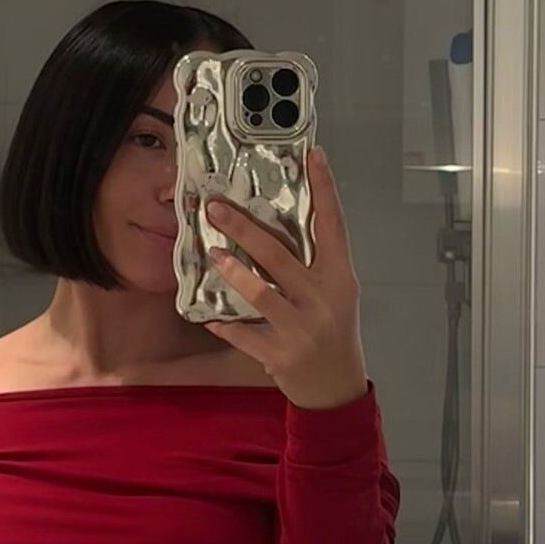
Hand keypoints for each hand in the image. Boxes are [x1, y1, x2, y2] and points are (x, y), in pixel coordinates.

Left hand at [203, 147, 368, 410]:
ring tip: (212, 254)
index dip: (324, 189)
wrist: (336, 387)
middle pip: (279, 255)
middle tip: (215, 208)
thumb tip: (280, 223)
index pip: (333, 225)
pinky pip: (244, 333)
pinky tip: (205, 314)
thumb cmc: (335, 332)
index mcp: (339, 278)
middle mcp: (322, 298)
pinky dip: (223, 324)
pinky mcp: (280, 353)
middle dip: (244, 229)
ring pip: (260, 292)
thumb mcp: (336, 293)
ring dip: (232, 272)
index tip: (313, 156)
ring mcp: (301, 327)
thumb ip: (315, 264)